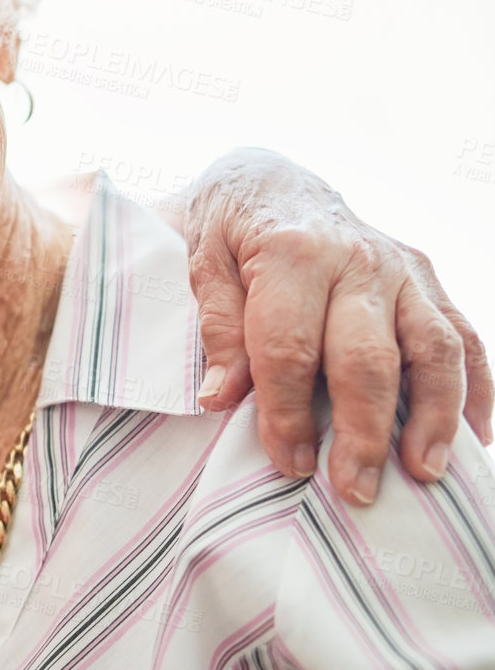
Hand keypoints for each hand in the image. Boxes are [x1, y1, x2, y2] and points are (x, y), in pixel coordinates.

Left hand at [184, 148, 490, 506]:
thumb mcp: (202, 262)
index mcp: (292, 252)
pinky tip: (475, 436)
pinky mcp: (427, 278)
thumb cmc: (231, 229)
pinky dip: (476, 388)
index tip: (288, 464)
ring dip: (433, 416)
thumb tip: (221, 396)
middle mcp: (356, 259)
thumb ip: (217, 327)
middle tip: (355, 489)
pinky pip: (464, 336)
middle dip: (362, 430)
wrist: (272, 180)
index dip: (287, 412)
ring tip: (423, 472)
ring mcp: (401, 268)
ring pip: (434, 348)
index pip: (289, 347)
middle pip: (367, 356)